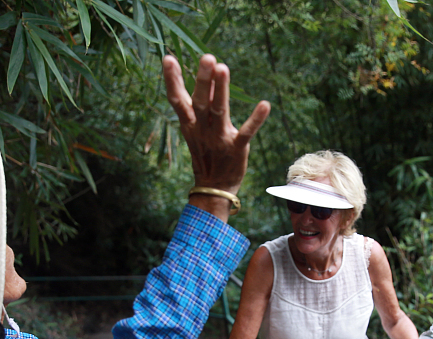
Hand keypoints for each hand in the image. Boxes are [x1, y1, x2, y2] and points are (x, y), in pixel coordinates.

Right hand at [163, 54, 269, 195]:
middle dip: (202, 80)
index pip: (177, 99)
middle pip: (200, 102)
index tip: (168, 58)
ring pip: (219, 112)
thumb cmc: (206, 151)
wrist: (213, 186)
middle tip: (207, 57)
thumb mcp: (198, 127)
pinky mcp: (237, 148)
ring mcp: (219, 138)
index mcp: (190, 123)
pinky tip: (265, 105)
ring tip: (223, 68)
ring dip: (221, 90)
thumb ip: (203, 101)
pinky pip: (246, 132)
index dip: (171, 80)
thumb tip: (209, 75)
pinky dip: (255, 120)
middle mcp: (202, 129)